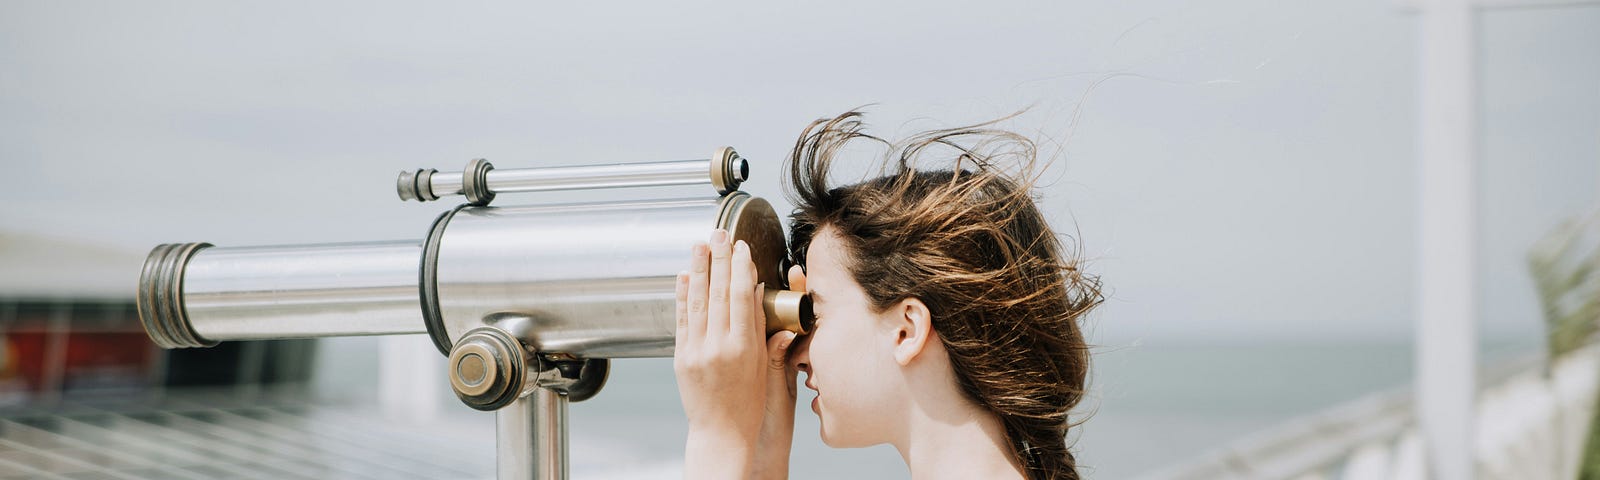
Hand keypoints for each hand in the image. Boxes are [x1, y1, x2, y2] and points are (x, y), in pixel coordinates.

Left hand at [675, 229, 796, 478]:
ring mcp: (696, 351)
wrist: (722, 432)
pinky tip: (684, 277)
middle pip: (717, 293)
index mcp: (743, 348)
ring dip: (698, 269)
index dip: (740, 269)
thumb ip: (760, 328)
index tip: (741, 248)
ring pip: (696, 301)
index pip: (740, 298)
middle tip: (719, 233)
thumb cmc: (748, 404)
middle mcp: (717, 347)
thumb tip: (755, 294)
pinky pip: (681, 320)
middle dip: (718, 259)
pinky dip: (682, 296)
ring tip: (699, 245)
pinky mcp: (681, 357)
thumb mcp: (764, 366)